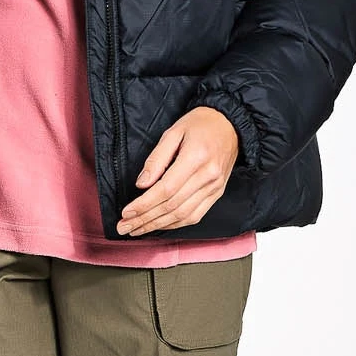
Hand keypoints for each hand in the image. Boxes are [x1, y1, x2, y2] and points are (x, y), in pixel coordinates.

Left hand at [116, 106, 239, 235]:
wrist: (231, 126)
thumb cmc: (200, 125)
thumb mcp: (173, 132)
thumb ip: (156, 159)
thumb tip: (141, 184)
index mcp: (196, 157)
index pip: (166, 189)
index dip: (144, 204)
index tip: (127, 212)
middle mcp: (208, 176)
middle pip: (172, 206)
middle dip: (145, 219)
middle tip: (124, 227)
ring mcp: (214, 188)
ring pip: (182, 215)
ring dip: (157, 225)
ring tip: (137, 230)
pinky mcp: (216, 194)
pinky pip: (195, 215)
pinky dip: (175, 224)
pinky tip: (159, 226)